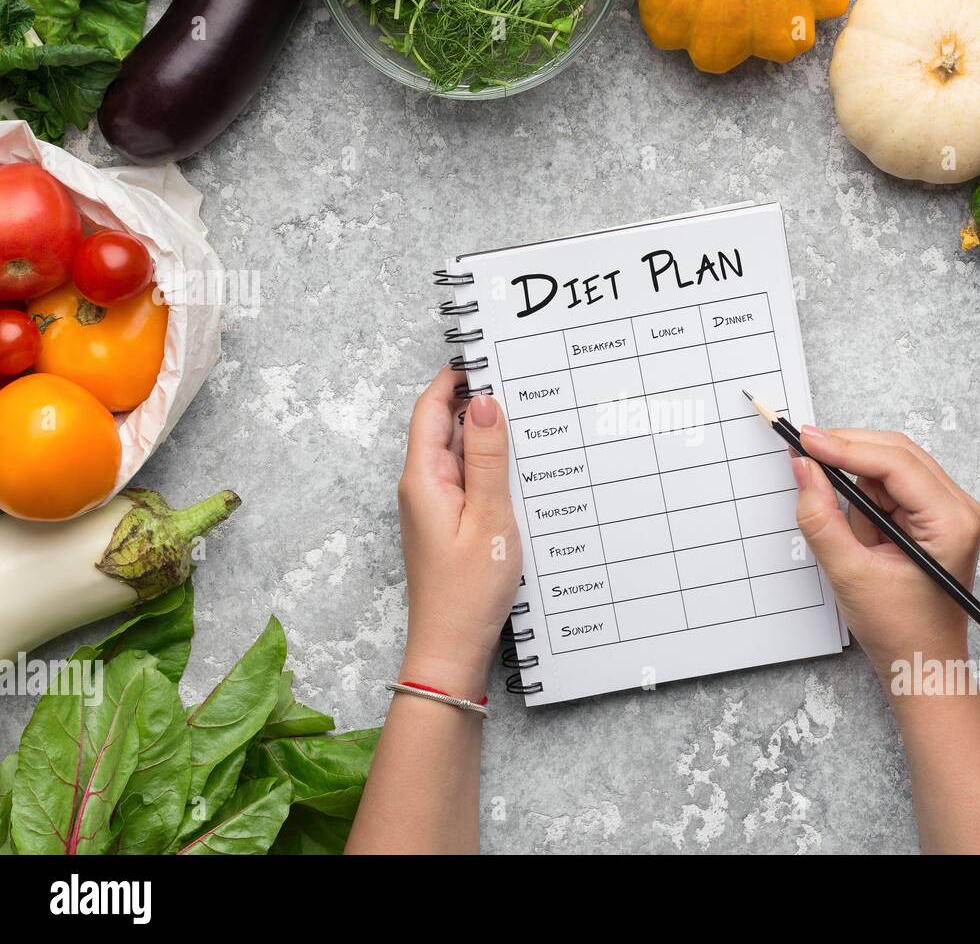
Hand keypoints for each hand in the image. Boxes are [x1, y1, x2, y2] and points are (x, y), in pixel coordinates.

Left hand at [396, 367, 521, 699]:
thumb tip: (484, 400)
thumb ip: (487, 458)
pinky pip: (469, 480)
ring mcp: (435, 505)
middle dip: (481, 403)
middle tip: (524, 384)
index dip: (457, 376)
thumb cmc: (468, 592)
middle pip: (446, 425)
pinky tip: (520, 471)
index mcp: (423, 477)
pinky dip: (492, 468)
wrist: (451, 649)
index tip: (491, 355)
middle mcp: (423, 485)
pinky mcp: (449, 523)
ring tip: (531, 423)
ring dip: (490, 438)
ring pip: (461, 454)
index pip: (431, 407)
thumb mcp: (488, 517)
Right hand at [791, 428, 979, 681]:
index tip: (803, 440)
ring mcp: (948, 511)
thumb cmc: (900, 629)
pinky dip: (866, 500)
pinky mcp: (933, 517)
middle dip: (847, 452)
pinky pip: (891, 489)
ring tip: (851, 534)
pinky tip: (862, 536)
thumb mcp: (849, 573)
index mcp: (951, 522)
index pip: (894, 463)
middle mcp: (958, 508)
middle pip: (896, 453)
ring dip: (858, 484)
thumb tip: (803, 468)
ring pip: (890, 468)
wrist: (922, 663)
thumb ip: (821, 517)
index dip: (844, 446)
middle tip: (802, 451)